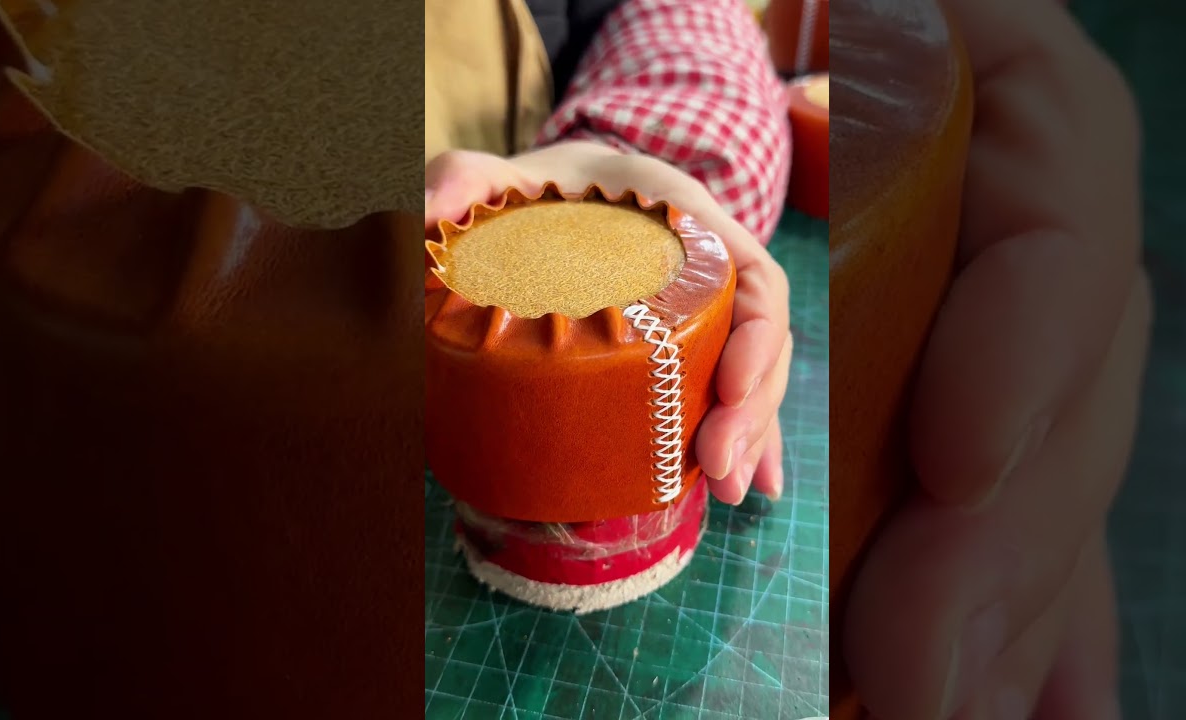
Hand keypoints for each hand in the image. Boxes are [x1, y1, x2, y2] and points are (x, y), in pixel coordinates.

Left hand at [425, 141, 792, 505]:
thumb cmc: (534, 185)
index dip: (756, 336)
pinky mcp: (683, 349)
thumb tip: (424, 215)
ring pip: (751, 374)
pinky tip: (747, 488)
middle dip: (753, 409)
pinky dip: (743, 440)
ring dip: (752, 436)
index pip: (754, 277)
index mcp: (687, 222)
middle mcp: (708, 271)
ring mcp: (701, 313)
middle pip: (760, 341)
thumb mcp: (493, 174)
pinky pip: (724, 392)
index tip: (729, 387)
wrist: (555, 192)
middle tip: (718, 468)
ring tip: (729, 491)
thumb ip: (461, 179)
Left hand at [842, 1, 1149, 718]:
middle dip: (993, 558)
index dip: (1027, 358)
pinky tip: (1025, 712)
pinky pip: (1030, 528)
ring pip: (1045, 495)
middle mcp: (1050, 251)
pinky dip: (1034, 637)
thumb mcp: (861, 18)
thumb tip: (812, 111)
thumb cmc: (824, 28)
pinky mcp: (996, 419)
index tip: (958, 463)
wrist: (821, 56)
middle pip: (1059, 411)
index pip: (1061, 238)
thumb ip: (878, 55)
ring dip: (1007, 627)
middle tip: (919, 684)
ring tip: (940, 716)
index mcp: (1033, 128)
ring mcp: (1032, 344)